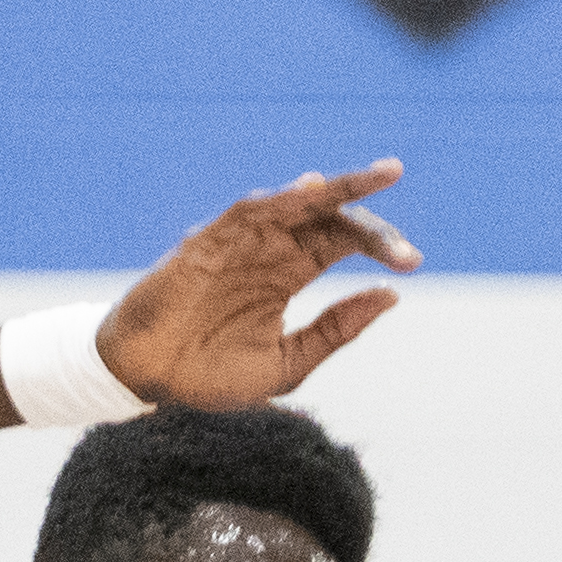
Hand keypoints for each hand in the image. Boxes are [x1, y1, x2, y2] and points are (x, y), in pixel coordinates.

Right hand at [99, 163, 420, 410]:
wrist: (149, 383)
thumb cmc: (211, 375)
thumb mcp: (288, 363)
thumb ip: (336, 330)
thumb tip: (390, 297)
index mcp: (290, 273)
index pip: (343, 243)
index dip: (380, 246)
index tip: (413, 264)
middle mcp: (269, 249)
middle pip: (329, 216)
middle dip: (370, 217)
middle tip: (403, 235)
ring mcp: (239, 242)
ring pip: (295, 202)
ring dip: (336, 188)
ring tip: (379, 177)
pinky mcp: (206, 243)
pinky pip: (246, 212)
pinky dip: (278, 200)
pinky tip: (309, 191)